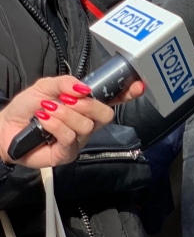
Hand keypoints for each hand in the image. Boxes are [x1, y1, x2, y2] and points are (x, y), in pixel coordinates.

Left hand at [0, 76, 144, 168]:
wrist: (5, 128)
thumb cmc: (28, 107)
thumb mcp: (46, 86)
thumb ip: (66, 83)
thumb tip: (83, 89)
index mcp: (87, 104)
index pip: (114, 99)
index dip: (128, 93)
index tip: (138, 86)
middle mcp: (88, 122)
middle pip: (106, 115)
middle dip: (88, 106)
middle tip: (68, 100)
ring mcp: (79, 140)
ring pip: (87, 126)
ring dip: (65, 114)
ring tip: (47, 110)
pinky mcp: (67, 154)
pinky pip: (71, 138)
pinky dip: (56, 125)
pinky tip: (43, 120)